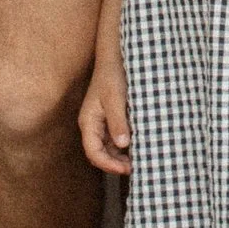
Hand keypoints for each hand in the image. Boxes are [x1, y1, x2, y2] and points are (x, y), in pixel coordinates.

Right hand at [78, 58, 130, 174]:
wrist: (116, 58)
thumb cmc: (112, 75)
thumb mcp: (115, 98)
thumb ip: (118, 121)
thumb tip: (122, 145)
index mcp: (88, 122)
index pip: (93, 152)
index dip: (108, 164)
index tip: (126, 169)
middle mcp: (93, 126)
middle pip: (101, 154)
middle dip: (116, 164)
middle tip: (137, 167)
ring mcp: (102, 124)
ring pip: (110, 149)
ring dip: (122, 157)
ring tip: (140, 159)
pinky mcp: (112, 120)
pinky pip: (117, 140)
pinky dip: (126, 146)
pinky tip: (140, 146)